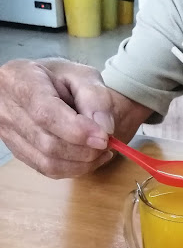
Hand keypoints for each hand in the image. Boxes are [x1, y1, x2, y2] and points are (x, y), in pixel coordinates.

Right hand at [0, 59, 114, 177]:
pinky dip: (74, 169)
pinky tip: (89, 158)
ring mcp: (8, 133)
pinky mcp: (18, 151)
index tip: (103, 138)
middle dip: (84, 150)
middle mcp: (6, 108)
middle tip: (107, 144)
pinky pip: (48, 170)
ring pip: (48, 162)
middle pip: (47, 143)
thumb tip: (104, 129)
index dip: (77, 130)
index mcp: (19, 79)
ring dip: (82, 163)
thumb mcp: (84, 76)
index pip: (45, 113)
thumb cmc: (65, 79)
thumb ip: (96, 98)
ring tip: (102, 151)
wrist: (50, 88)